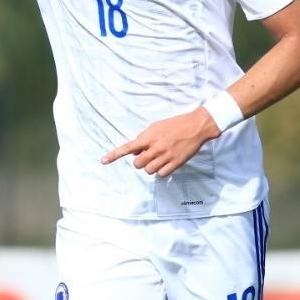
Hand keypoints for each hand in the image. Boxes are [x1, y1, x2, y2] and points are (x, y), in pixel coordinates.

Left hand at [101, 107, 220, 177]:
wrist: (196, 126)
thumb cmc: (174, 125)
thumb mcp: (156, 126)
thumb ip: (143, 138)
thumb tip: (134, 152)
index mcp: (149, 137)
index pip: (127, 147)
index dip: (114, 155)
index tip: (103, 161)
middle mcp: (156, 147)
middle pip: (137, 164)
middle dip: (140, 162)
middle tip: (147, 156)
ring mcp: (166, 156)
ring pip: (148, 171)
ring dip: (151, 167)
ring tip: (158, 158)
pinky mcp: (176, 163)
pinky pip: (161, 174)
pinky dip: (161, 171)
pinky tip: (166, 163)